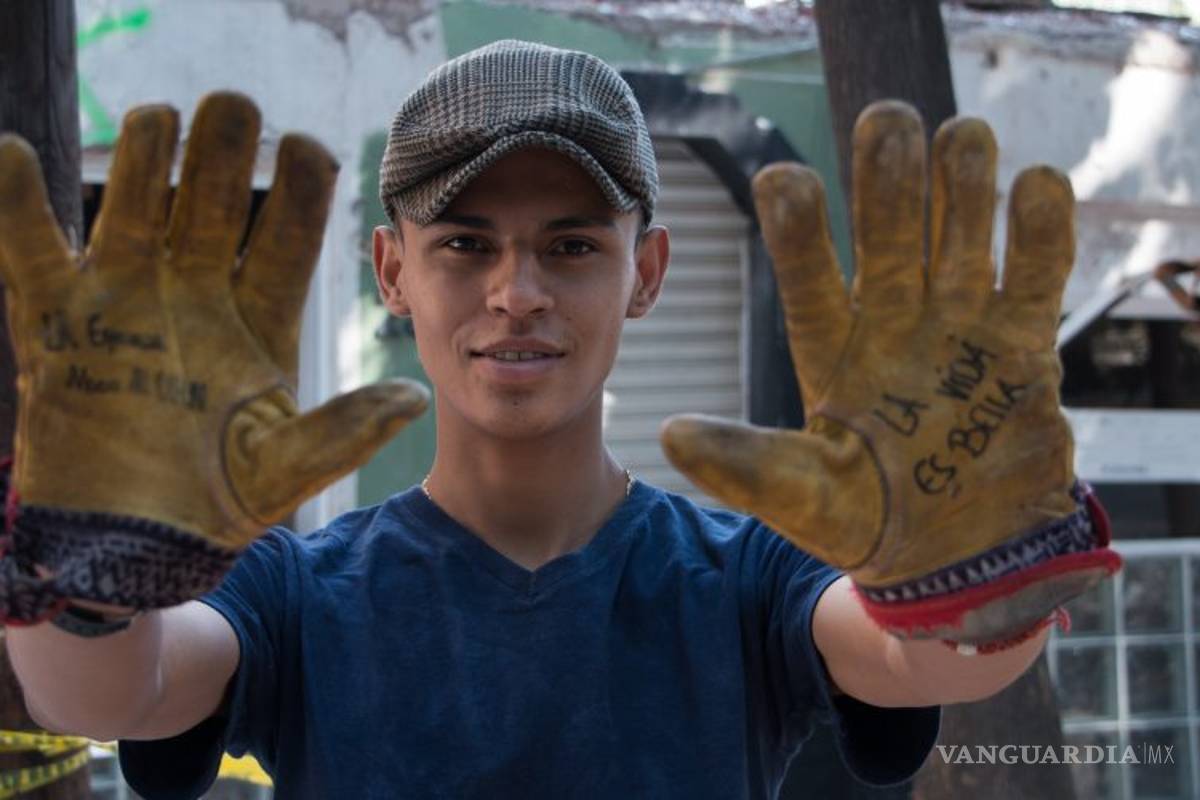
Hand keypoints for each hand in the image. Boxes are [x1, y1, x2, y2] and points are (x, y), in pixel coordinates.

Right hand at [0, 93, 427, 619]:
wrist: (133, 548)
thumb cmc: (218, 508)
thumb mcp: (284, 471)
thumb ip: (342, 433)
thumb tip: (412, 398)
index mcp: (258, 322)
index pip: (286, 237)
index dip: (300, 189)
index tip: (310, 147)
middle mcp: (194, 298)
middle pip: (212, 203)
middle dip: (224, 152)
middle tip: (235, 108)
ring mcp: (124, 303)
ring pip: (134, 206)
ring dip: (145, 158)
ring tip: (161, 121)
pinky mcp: (57, 325)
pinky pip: (29, 250)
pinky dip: (15, 203)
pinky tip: (15, 152)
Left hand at [661, 101, 1119, 646]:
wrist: (960, 558)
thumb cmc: (868, 523)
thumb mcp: (802, 500)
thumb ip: (746, 465)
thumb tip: (669, 434)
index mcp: (831, 348)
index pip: (808, 276)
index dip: (799, 230)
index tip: (784, 179)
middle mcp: (893, 320)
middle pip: (889, 232)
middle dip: (888, 178)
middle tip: (886, 122)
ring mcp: (960, 324)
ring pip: (961, 230)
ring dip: (962, 182)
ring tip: (961, 140)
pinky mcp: (1023, 340)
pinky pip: (1035, 270)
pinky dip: (1040, 226)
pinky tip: (1034, 183)